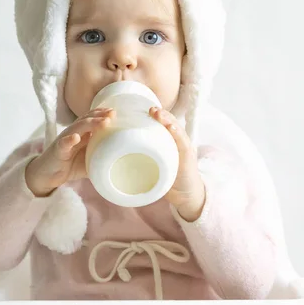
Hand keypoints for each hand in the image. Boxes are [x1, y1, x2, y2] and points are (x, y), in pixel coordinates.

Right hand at [25, 108, 114, 196]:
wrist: (48, 175)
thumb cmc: (70, 165)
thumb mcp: (90, 161)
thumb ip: (103, 158)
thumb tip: (123, 162)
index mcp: (82, 133)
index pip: (92, 118)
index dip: (103, 113)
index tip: (115, 112)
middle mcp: (73, 133)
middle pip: (87, 120)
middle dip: (100, 115)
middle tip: (113, 114)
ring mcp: (65, 140)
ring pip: (77, 128)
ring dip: (90, 124)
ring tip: (103, 122)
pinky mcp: (58, 150)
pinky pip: (63, 143)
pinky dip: (69, 140)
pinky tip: (76, 137)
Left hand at [149, 107, 205, 221]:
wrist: (187, 196)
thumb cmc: (169, 180)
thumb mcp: (155, 165)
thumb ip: (143, 157)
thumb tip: (116, 156)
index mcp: (170, 142)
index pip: (164, 124)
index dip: (156, 115)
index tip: (143, 108)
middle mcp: (179, 142)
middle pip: (171, 123)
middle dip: (161, 114)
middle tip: (150, 108)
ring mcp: (185, 149)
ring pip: (177, 130)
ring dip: (168, 120)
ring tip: (157, 113)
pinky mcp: (188, 159)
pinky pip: (183, 144)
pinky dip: (177, 135)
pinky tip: (171, 128)